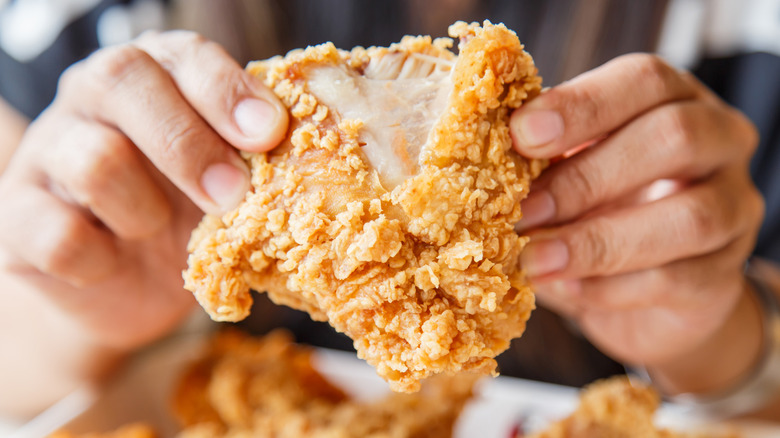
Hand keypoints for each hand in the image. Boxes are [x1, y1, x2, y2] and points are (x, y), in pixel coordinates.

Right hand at [0, 30, 287, 351]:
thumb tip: (315, 155)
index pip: (182, 55)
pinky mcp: (18, 216)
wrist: (127, 285)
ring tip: (161, 229)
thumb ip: (253, 156)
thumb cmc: (189, 215)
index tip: (269, 133)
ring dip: (146, 209)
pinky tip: (116, 261)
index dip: (225, 90)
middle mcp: (92, 99)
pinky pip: (57, 233)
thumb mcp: (229, 178)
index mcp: (154, 76)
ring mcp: (48, 153)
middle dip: (188, 143)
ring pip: (93, 159)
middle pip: (121, 80)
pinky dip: (100, 258)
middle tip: (232, 194)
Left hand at [510, 54, 763, 377]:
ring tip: (533, 260)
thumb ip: (544, 158)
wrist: (650, 290)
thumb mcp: (571, 170)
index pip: (643, 80)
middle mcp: (718, 143)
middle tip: (523, 210)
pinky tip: (565, 289)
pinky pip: (676, 281)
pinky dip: (610, 288)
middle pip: (674, 138)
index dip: (582, 104)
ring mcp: (734, 210)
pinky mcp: (724, 278)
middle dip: (586, 177)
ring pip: (688, 218)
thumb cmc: (599, 209)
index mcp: (674, 99)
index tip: (521, 135)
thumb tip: (481, 161)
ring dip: (597, 242)